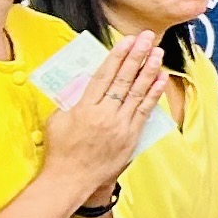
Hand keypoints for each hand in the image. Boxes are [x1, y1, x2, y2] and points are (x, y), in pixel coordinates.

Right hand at [43, 32, 168, 186]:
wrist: (72, 179)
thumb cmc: (61, 151)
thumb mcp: (58, 120)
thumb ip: (72, 100)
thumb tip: (84, 83)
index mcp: (84, 108)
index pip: (104, 75)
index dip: (117, 56)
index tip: (127, 41)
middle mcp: (104, 114)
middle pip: (124, 79)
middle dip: (137, 56)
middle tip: (147, 38)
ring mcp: (120, 125)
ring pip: (137, 92)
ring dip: (149, 70)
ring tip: (157, 53)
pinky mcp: (131, 135)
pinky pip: (145, 110)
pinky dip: (153, 93)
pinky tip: (160, 79)